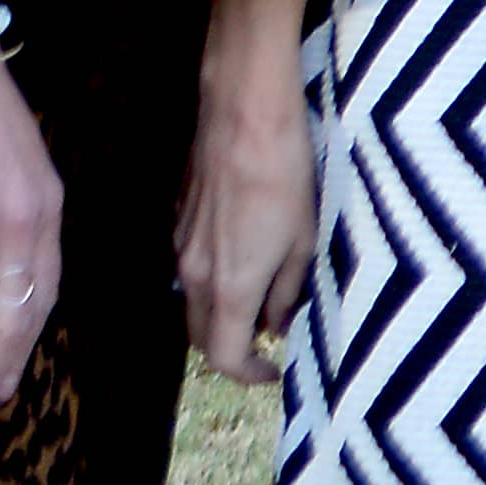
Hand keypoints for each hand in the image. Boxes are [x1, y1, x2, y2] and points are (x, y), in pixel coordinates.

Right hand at [178, 0, 321, 387]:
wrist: (245, 111)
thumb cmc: (285, 173)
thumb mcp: (304, 240)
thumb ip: (288, 290)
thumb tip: (278, 322)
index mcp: (228, 287)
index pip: (224, 357)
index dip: (249, 373)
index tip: (275, 371)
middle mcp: (194, 274)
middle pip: (202, 335)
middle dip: (233, 347)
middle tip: (271, 340)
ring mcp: (182, 244)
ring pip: (195, 300)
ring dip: (223, 312)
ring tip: (265, 298)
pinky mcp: (180, 217)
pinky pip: (192, 266)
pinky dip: (215, 278)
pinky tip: (247, 255)